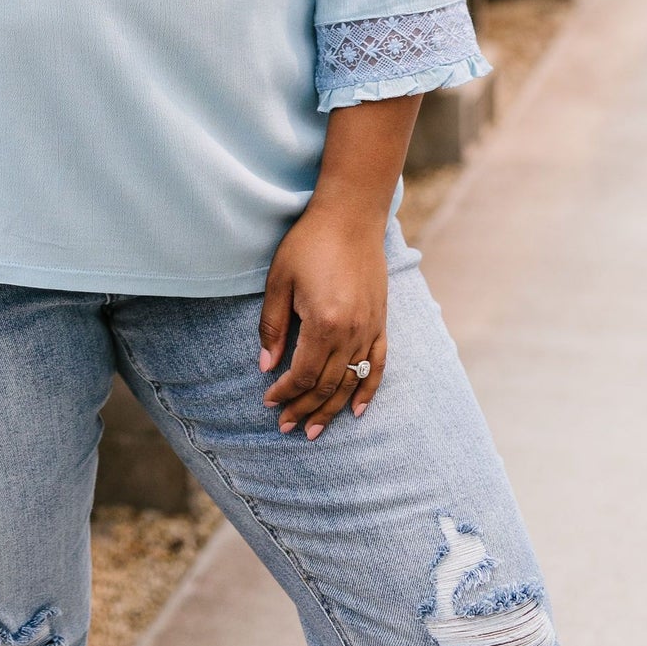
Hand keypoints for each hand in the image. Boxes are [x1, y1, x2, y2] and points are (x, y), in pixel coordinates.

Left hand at [258, 193, 388, 438]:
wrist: (350, 215)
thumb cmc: (309, 242)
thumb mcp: (279, 280)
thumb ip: (272, 326)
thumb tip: (266, 366)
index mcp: (323, 323)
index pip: (303, 375)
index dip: (285, 393)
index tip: (268, 402)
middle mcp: (351, 333)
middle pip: (327, 385)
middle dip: (304, 409)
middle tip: (285, 426)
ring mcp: (370, 329)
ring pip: (351, 382)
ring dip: (332, 409)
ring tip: (314, 430)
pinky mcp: (381, 322)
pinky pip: (379, 366)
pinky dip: (369, 390)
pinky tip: (358, 410)